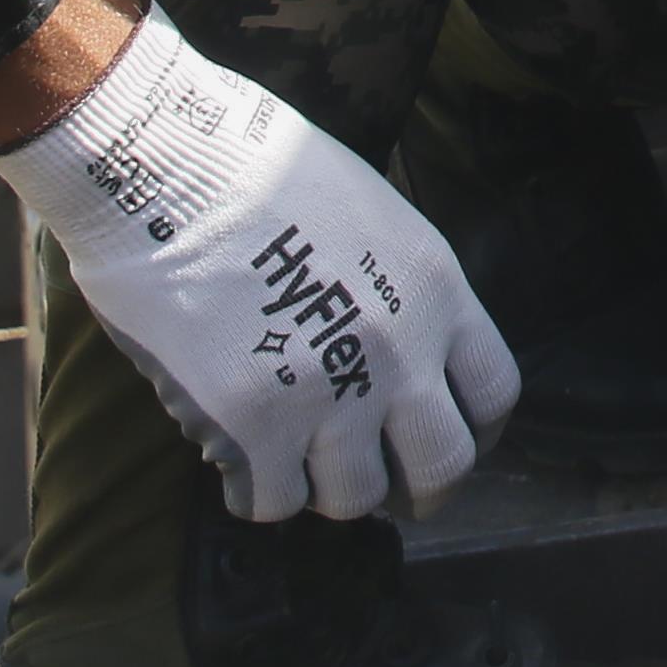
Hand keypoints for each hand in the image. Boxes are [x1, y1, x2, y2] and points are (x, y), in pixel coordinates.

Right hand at [0, 0, 515, 521]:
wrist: (171, 165)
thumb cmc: (259, 168)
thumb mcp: (373, 214)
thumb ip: (399, 291)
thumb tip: (400, 348)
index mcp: (436, 290)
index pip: (494, 392)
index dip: (475, 428)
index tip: (446, 435)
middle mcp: (400, 351)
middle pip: (443, 464)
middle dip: (418, 486)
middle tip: (382, 483)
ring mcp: (330, 394)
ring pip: (355, 496)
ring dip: (328, 488)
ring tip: (297, 462)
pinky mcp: (254, 425)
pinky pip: (273, 501)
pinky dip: (257, 494)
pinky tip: (240, 466)